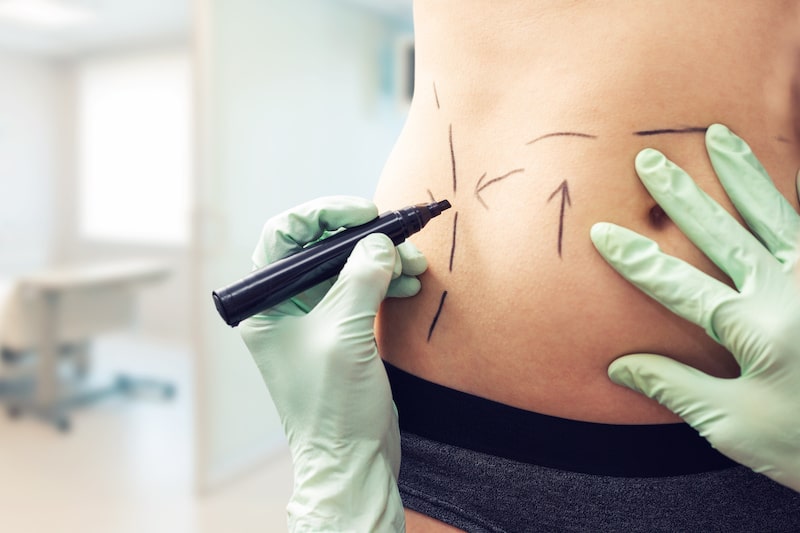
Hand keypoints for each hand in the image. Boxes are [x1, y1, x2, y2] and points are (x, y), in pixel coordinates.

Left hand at [240, 196, 425, 530]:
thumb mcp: (344, 333)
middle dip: (363, 238)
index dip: (324, 214)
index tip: (365, 212)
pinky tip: (409, 282)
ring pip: (347, 267)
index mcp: (266, 303)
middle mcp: (285, 305)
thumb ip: (360, 279)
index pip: (285, 235)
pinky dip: (386, 281)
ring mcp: (314, 318)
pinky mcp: (341, 331)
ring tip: (414, 264)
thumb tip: (381, 242)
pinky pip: (362, 289)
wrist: (351, 459)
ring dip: (382, 260)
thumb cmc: (331, 406)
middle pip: (321, 248)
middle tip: (399, 237)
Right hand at [591, 124, 799, 491]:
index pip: (677, 284)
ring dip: (742, 173)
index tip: (602, 232)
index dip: (635, 258)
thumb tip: (619, 365)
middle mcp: (787, 293)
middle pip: (723, 233)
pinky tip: (786, 172)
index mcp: (753, 329)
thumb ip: (674, 386)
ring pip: (773, 214)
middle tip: (651, 160)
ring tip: (718, 135)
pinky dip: (795, 195)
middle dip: (681, 195)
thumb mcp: (733, 424)